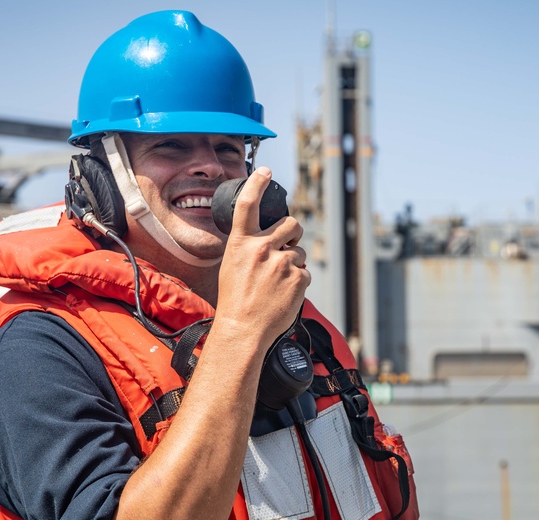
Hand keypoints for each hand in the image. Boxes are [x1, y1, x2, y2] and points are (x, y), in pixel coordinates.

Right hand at [215, 166, 309, 349]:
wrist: (243, 328)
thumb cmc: (235, 300)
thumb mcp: (233, 265)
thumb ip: (250, 248)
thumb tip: (271, 239)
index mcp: (241, 243)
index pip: (248, 204)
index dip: (257, 183)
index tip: (266, 171)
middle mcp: (262, 248)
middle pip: (290, 224)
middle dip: (293, 233)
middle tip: (288, 245)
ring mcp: (282, 263)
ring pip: (299, 251)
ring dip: (294, 262)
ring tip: (278, 282)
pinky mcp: (298, 278)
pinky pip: (305, 272)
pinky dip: (298, 282)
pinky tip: (284, 294)